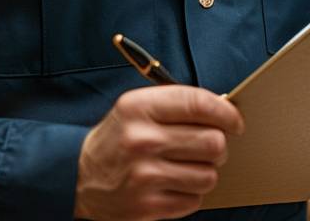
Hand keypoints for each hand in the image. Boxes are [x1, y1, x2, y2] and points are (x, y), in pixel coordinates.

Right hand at [74, 85, 243, 220]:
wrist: (74, 178)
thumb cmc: (116, 139)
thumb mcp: (135, 108)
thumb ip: (175, 105)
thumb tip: (223, 111)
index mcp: (138, 108)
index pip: (198, 103)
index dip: (226, 112)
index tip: (235, 121)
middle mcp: (141, 140)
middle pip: (212, 142)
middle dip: (219, 145)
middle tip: (211, 146)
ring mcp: (144, 177)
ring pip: (209, 175)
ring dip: (205, 172)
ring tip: (188, 167)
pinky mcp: (147, 207)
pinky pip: (194, 200)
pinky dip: (190, 194)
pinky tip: (174, 185)